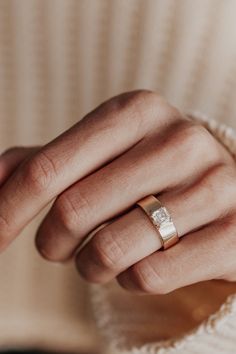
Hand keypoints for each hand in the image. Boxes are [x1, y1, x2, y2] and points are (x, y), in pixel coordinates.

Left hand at [1, 90, 235, 293]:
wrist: (219, 191)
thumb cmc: (146, 172)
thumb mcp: (98, 154)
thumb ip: (42, 163)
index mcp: (137, 111)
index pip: (46, 169)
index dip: (7, 211)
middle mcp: (180, 140)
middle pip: (73, 211)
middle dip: (51, 243)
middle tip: (58, 247)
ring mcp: (212, 186)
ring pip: (110, 250)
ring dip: (89, 266)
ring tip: (99, 256)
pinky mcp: (232, 235)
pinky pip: (149, 276)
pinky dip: (130, 280)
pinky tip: (142, 262)